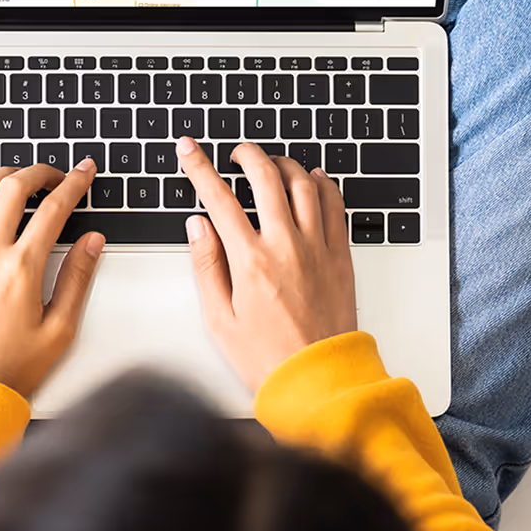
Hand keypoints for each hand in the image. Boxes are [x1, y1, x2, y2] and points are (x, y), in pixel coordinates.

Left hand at [0, 159, 104, 397]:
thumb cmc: (9, 368)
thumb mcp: (59, 329)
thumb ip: (77, 279)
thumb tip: (92, 241)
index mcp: (21, 270)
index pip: (53, 209)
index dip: (74, 183)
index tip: (84, 172)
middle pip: (13, 188)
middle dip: (38, 171)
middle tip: (53, 174)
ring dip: (1, 177)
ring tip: (18, 179)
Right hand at [175, 137, 357, 391]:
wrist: (318, 380)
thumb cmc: (267, 358)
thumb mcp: (219, 318)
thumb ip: (207, 266)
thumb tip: (198, 226)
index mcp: (250, 261)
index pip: (219, 198)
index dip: (200, 167)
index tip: (190, 149)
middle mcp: (285, 246)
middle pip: (265, 178)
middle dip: (247, 155)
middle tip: (237, 153)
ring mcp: (317, 248)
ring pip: (303, 184)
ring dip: (284, 164)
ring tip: (272, 164)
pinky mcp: (340, 256)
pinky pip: (335, 206)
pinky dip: (323, 184)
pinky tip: (313, 180)